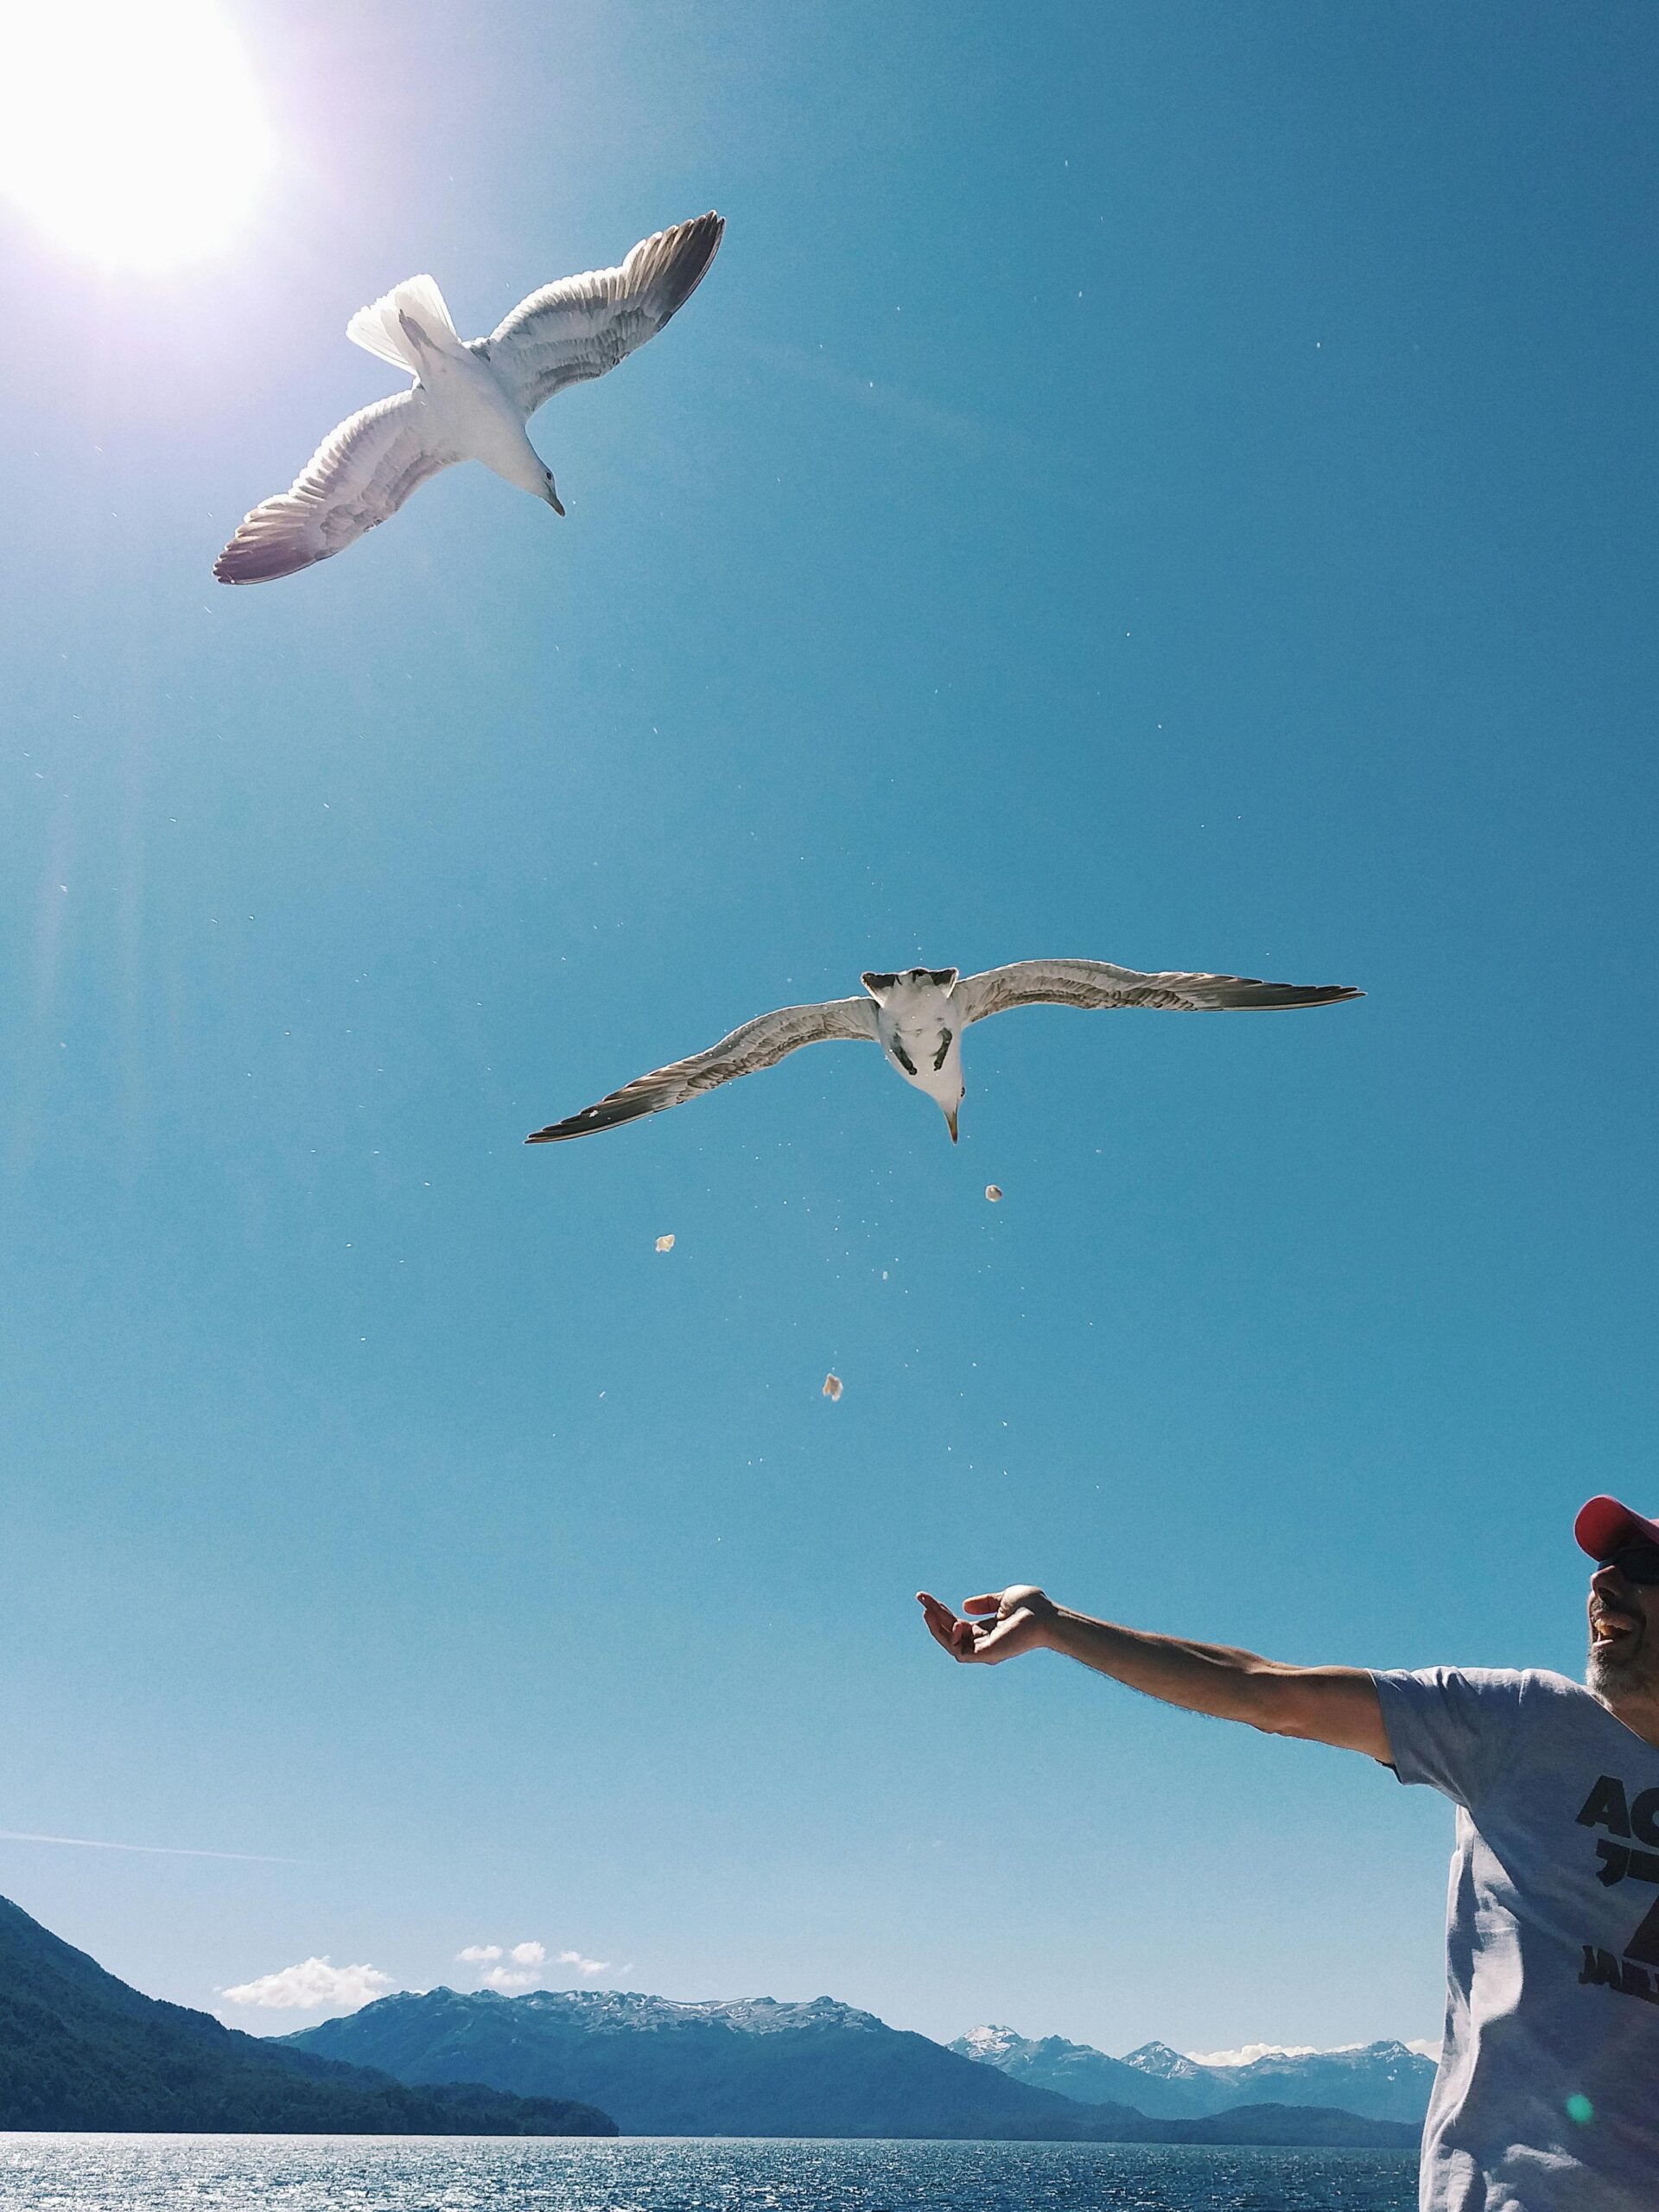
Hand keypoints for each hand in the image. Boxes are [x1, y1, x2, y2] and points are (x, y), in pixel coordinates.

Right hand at [916, 1586, 1055, 1664]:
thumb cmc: (1032, 1606)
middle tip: (921, 1598)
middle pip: (950, 1632)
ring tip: (928, 1610)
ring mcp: (985, 1650)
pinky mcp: (987, 1654)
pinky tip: (955, 1623)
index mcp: (987, 1630)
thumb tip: (964, 1605)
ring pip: (951, 1643)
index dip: (940, 1611)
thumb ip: (985, 1602)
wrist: (1046, 1617)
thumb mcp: (1004, 1598)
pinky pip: (960, 1652)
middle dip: (934, 1615)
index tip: (925, 1597)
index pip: (956, 1623)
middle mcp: (984, 1642)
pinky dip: (952, 1639)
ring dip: (937, 1628)